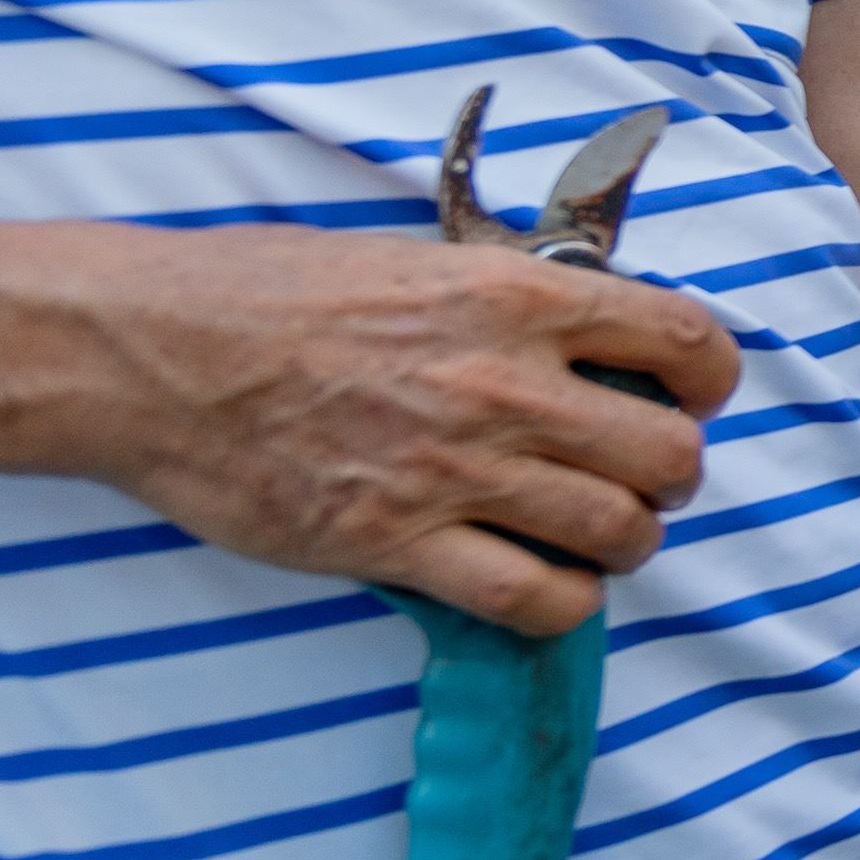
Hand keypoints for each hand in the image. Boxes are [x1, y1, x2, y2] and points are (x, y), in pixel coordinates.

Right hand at [23, 221, 745, 636]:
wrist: (149, 350)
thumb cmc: (268, 288)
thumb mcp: (416, 257)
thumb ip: (510, 298)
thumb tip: (585, 331)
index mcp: (518, 297)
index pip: (688, 341)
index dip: (710, 380)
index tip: (691, 394)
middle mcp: (505, 385)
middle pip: (670, 456)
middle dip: (670, 474)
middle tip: (635, 475)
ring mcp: (454, 470)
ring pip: (617, 533)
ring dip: (624, 542)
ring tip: (593, 533)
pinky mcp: (394, 544)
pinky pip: (532, 599)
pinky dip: (558, 602)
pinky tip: (540, 583)